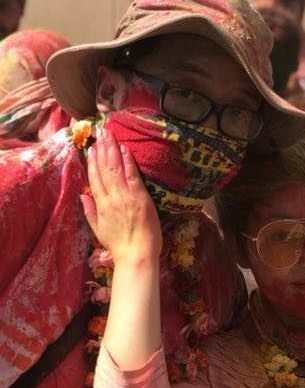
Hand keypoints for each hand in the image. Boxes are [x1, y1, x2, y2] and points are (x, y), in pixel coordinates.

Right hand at [80, 129, 161, 263]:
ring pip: (115, 168)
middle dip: (101, 149)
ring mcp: (124, 196)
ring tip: (109, 135)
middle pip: (103, 169)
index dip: (91, 162)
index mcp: (100, 205)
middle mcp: (110, 198)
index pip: (94, 179)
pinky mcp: (139, 197)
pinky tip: (124, 149)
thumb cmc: (120, 245)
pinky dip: (127, 161)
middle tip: (100, 132)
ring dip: (112, 149)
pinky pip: (131, 175)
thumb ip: (90, 212)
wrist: (136, 255)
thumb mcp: (98, 230)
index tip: (90, 148)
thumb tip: (82, 196)